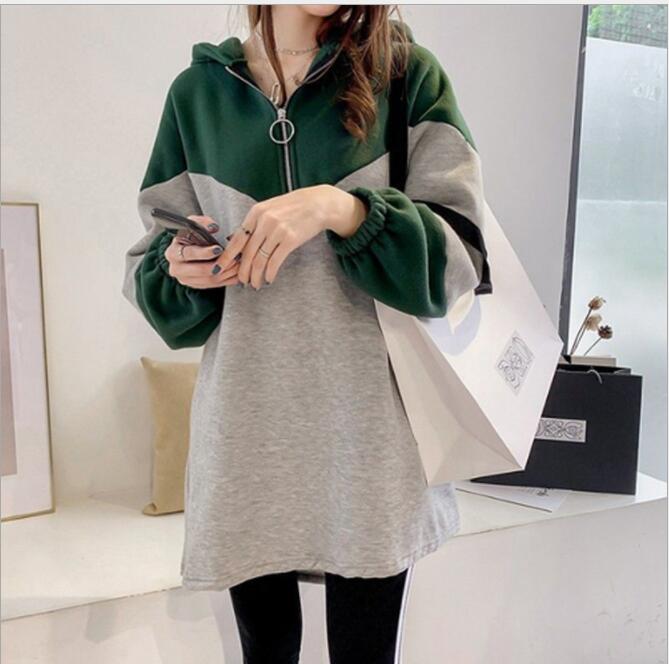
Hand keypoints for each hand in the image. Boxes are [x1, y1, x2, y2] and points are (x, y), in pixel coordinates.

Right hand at [164, 215, 240, 288]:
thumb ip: (202, 222)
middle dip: (220, 264)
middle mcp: (176, 269)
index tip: (219, 249)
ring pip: (210, 280)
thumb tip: (213, 227)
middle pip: (201, 271)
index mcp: (173, 253)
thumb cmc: (190, 235)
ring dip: (227, 272)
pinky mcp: (196, 286)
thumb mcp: (193, 224)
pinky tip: (236, 271)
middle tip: (234, 257)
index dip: (205, 252)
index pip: (188, 254)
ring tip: (237, 263)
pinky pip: (215, 285)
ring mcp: (186, 280)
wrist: (186, 249)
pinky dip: (228, 279)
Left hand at [223, 184, 367, 289]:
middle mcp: (264, 221)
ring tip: (255, 284)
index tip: (219, 269)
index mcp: (256, 213)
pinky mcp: (290, 240)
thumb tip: (236, 241)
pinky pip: (275, 262)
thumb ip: (255, 224)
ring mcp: (277, 231)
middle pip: (247, 253)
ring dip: (256, 276)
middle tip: (241, 282)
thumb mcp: (270, 209)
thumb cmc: (294, 207)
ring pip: (259, 260)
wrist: (319, 204)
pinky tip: (269, 279)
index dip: (227, 257)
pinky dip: (270, 273)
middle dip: (242, 272)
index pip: (237, 239)